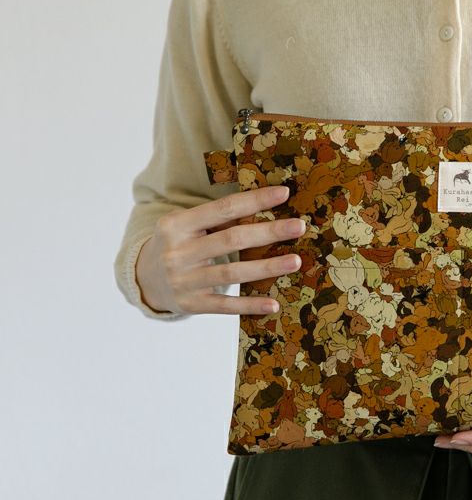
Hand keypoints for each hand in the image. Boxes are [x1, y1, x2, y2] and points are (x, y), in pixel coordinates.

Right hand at [135, 185, 306, 315]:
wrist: (145, 281)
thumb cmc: (178, 246)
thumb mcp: (187, 227)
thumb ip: (218, 220)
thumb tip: (266, 204)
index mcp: (176, 224)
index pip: (223, 209)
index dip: (254, 200)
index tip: (284, 193)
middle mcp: (177, 252)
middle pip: (231, 239)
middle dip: (268, 232)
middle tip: (298, 226)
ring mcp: (183, 281)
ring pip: (232, 272)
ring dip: (266, 267)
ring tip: (295, 261)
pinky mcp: (191, 304)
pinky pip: (225, 305)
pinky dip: (250, 304)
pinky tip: (273, 303)